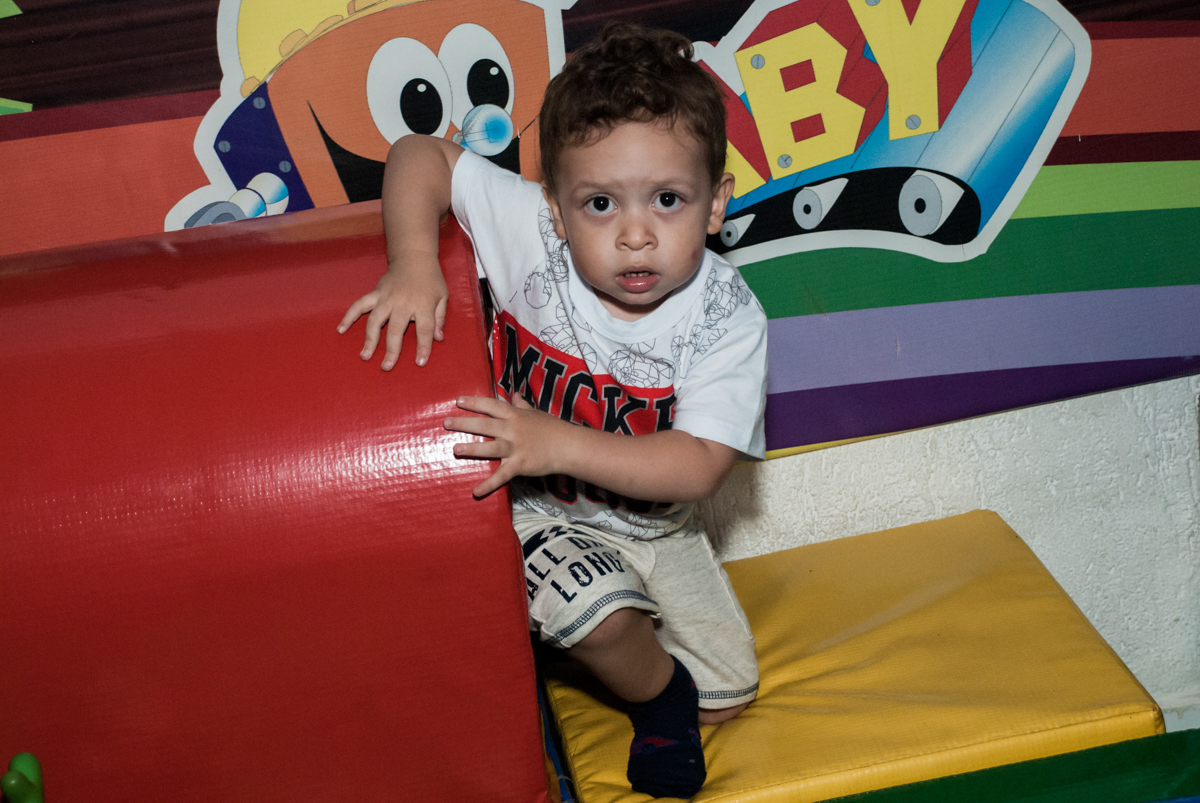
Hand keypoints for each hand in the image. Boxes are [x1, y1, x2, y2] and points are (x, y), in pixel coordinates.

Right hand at [337, 256, 447, 369]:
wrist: (414, 257)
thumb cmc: (431, 279)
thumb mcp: (442, 297)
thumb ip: (440, 318)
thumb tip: (438, 338)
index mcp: (423, 304)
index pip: (424, 329)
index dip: (423, 347)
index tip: (419, 362)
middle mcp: (403, 302)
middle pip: (396, 329)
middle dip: (392, 350)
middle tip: (387, 367)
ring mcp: (386, 298)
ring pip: (375, 320)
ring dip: (369, 339)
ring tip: (365, 356)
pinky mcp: (375, 293)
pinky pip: (360, 305)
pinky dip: (349, 316)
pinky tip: (341, 329)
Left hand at [445, 394, 571, 497]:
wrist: (569, 446)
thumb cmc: (552, 428)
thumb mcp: (536, 413)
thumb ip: (522, 405)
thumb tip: (515, 395)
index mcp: (515, 416)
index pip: (491, 405)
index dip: (475, 402)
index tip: (458, 401)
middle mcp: (513, 430)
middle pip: (485, 425)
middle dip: (464, 423)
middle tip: (446, 422)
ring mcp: (516, 448)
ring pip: (489, 447)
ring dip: (471, 449)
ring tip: (455, 449)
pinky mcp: (519, 465)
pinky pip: (502, 476)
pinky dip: (488, 485)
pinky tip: (475, 492)